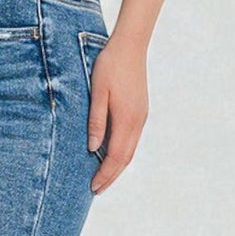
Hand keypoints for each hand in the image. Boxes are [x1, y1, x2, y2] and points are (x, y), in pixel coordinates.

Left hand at [86, 31, 147, 194]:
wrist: (130, 46)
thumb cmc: (110, 66)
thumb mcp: (98, 93)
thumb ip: (96, 121)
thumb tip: (93, 148)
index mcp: (126, 119)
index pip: (116, 156)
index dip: (105, 174)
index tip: (93, 187)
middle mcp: (137, 121)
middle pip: (126, 158)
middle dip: (112, 176)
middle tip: (97, 189)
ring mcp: (141, 116)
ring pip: (131, 150)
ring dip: (118, 166)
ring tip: (104, 177)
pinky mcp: (140, 110)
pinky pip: (132, 139)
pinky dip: (123, 152)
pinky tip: (112, 154)